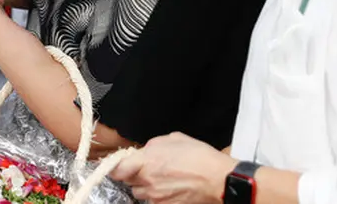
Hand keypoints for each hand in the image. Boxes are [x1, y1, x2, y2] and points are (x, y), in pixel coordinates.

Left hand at [109, 132, 234, 203]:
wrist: (219, 179)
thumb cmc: (200, 157)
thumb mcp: (174, 139)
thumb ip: (153, 145)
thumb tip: (145, 151)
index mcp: (147, 161)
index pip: (117, 169)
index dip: (117, 168)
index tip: (120, 166)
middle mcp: (148, 180)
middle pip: (128, 181)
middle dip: (135, 175)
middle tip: (148, 169)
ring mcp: (156, 196)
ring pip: (140, 193)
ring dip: (146, 187)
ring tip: (162, 180)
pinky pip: (153, 202)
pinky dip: (158, 197)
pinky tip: (170, 189)